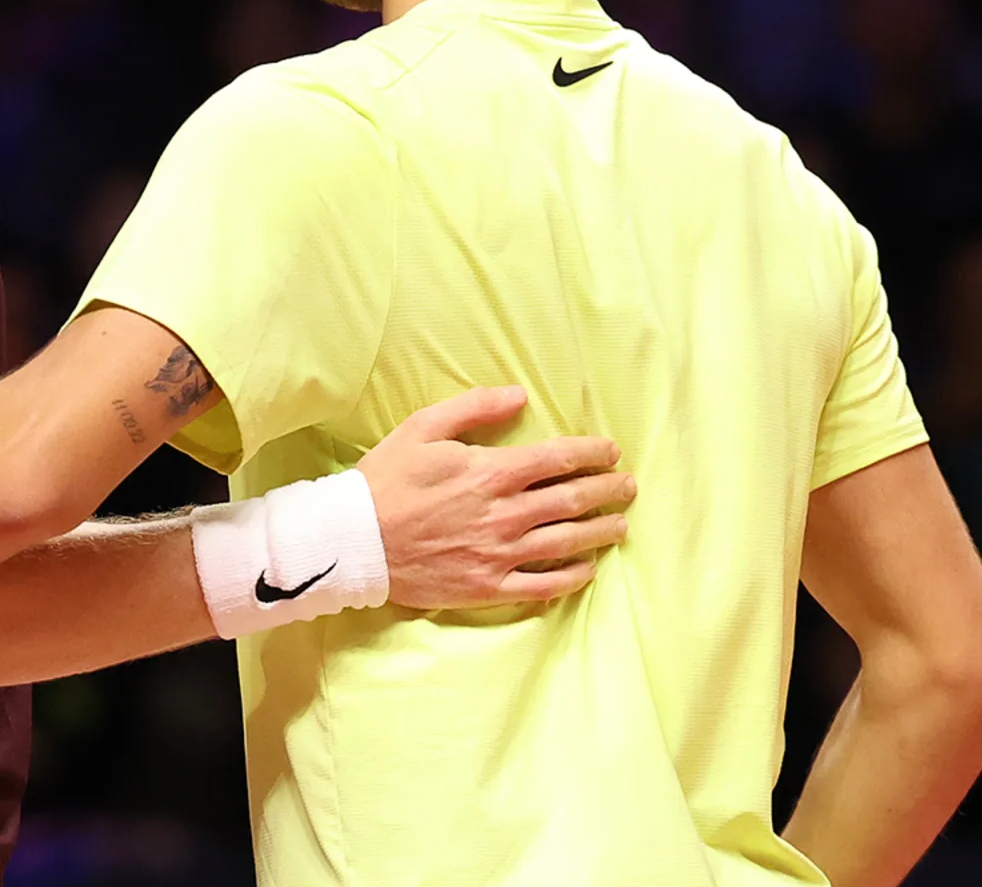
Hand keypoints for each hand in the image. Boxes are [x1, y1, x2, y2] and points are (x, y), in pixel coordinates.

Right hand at [360, 386, 632, 609]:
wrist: (353, 540)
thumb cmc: (386, 480)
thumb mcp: (422, 428)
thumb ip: (473, 408)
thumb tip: (518, 395)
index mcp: (491, 472)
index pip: (559, 459)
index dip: (591, 454)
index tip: (610, 451)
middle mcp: (504, 514)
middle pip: (572, 500)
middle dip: (608, 490)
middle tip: (628, 485)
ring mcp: (499, 554)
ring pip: (567, 542)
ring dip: (601, 531)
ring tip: (621, 524)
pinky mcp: (488, 586)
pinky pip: (543, 585)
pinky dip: (572, 576)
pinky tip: (587, 568)